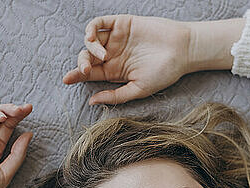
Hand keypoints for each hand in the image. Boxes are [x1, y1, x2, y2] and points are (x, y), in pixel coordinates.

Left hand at [62, 15, 191, 104]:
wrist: (183, 50)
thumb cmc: (164, 73)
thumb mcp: (138, 90)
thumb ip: (116, 96)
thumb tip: (93, 102)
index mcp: (114, 72)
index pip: (90, 73)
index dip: (76, 75)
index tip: (67, 79)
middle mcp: (113, 55)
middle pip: (87, 57)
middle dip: (82, 64)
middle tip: (86, 70)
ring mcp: (116, 38)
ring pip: (90, 41)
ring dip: (88, 48)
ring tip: (100, 56)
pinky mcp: (121, 23)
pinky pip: (99, 23)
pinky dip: (91, 29)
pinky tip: (93, 38)